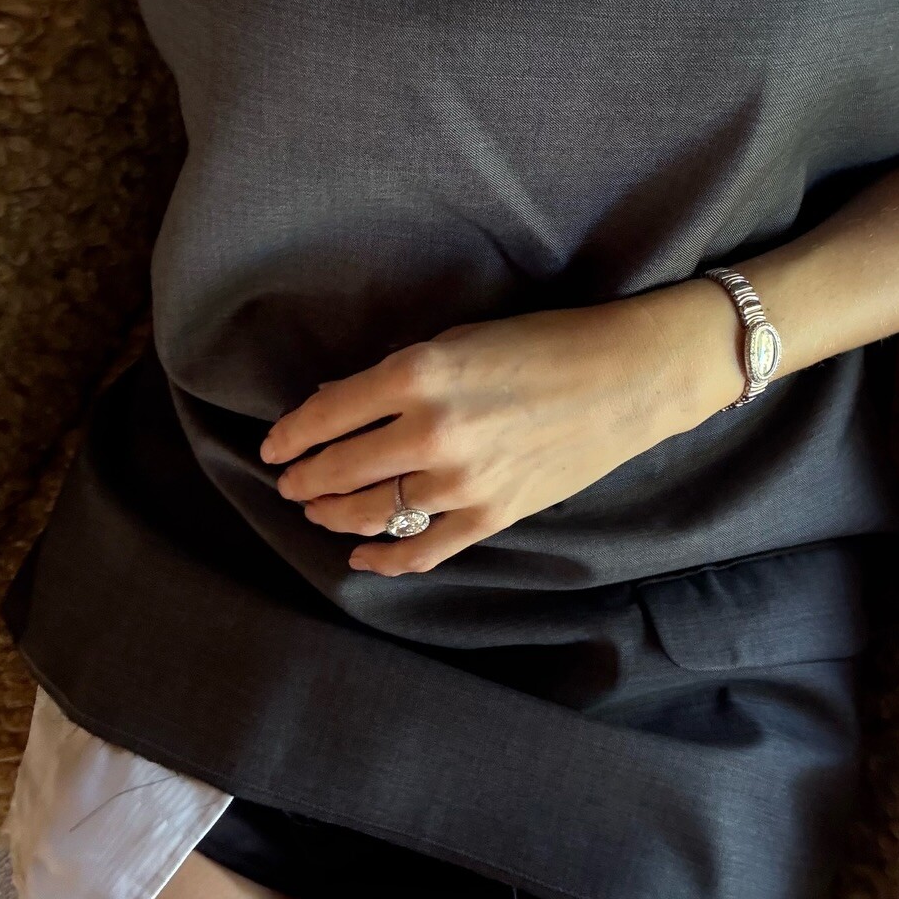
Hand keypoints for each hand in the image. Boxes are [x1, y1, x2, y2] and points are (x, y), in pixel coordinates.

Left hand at [259, 286, 739, 575]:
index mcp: (418, 374)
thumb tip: (338, 406)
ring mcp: (461, 482)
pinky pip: (421, 550)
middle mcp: (430, 431)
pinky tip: (361, 556)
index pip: (327, 415)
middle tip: (290, 483)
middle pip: (340, 469)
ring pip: (373, 514)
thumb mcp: (460, 340)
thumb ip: (396, 377)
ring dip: (334, 516)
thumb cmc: (544, 342)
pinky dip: (384, 559)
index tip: (273, 447)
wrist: (626, 377)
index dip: (290, 436)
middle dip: (305, 480)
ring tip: (317, 511)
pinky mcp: (490, 515)